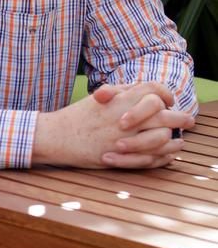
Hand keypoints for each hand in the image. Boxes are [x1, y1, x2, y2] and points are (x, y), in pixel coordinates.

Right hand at [32, 82, 193, 168]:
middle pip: (166, 114)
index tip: (170, 100)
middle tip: (188, 121)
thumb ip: (123, 91)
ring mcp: (126, 138)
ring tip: (180, 141)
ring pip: (163, 137)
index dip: (166, 94)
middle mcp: (128, 117)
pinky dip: (164, 157)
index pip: (155, 90)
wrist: (58, 137)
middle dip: (181, 118)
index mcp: (122, 98)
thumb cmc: (78, 116)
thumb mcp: (100, 96)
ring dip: (175, 140)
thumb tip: (144, 89)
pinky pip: (152, 158)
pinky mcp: (123, 156)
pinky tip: (168, 155)